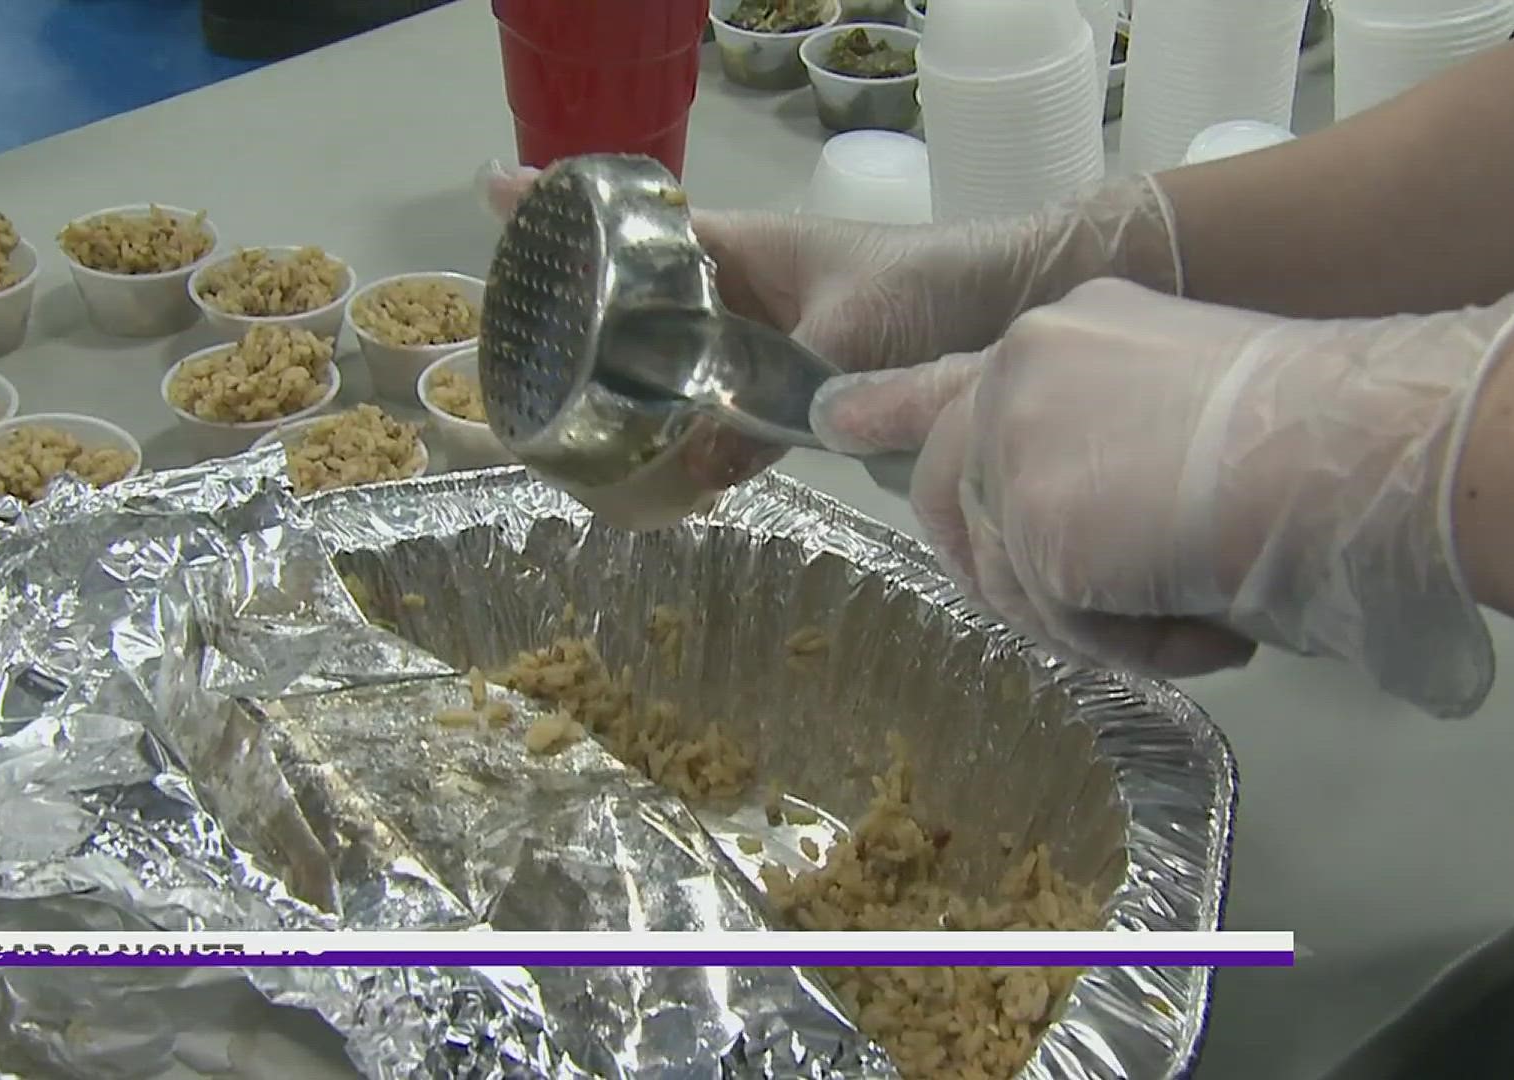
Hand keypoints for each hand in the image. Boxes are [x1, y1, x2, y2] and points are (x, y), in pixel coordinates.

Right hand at [476, 161, 1181, 487]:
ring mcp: (773, 346)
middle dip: (585, 328)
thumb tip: (698, 461)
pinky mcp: (803, 396)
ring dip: (640, 400)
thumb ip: (776, 395)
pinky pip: (732, 421)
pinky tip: (670, 488)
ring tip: (572, 431)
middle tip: (518, 353)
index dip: (568, 211)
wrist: (1018, 312)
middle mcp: (749, 294)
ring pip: (683, 370)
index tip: (494, 192)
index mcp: (750, 249)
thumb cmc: (935, 289)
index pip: (643, 224)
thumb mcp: (848, 335)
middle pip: (645, 307)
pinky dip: (703, 450)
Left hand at [811, 279, 1513, 716]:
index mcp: (1059, 334)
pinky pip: (1058, 623)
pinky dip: (1136, 646)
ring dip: (1105, 619)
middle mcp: (1015, 373)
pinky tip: (1207, 619)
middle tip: (1129, 608)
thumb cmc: (1315, 431)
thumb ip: (1102, 435)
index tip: (834, 417)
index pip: (944, 378)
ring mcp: (1011, 443)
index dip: (888, 408)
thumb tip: (1065, 521)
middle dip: (1030, 578)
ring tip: (1203, 603)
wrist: (1358, 443)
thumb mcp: (1183, 405)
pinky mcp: (1027, 521)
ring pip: (1009, 577)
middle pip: (952, 503)